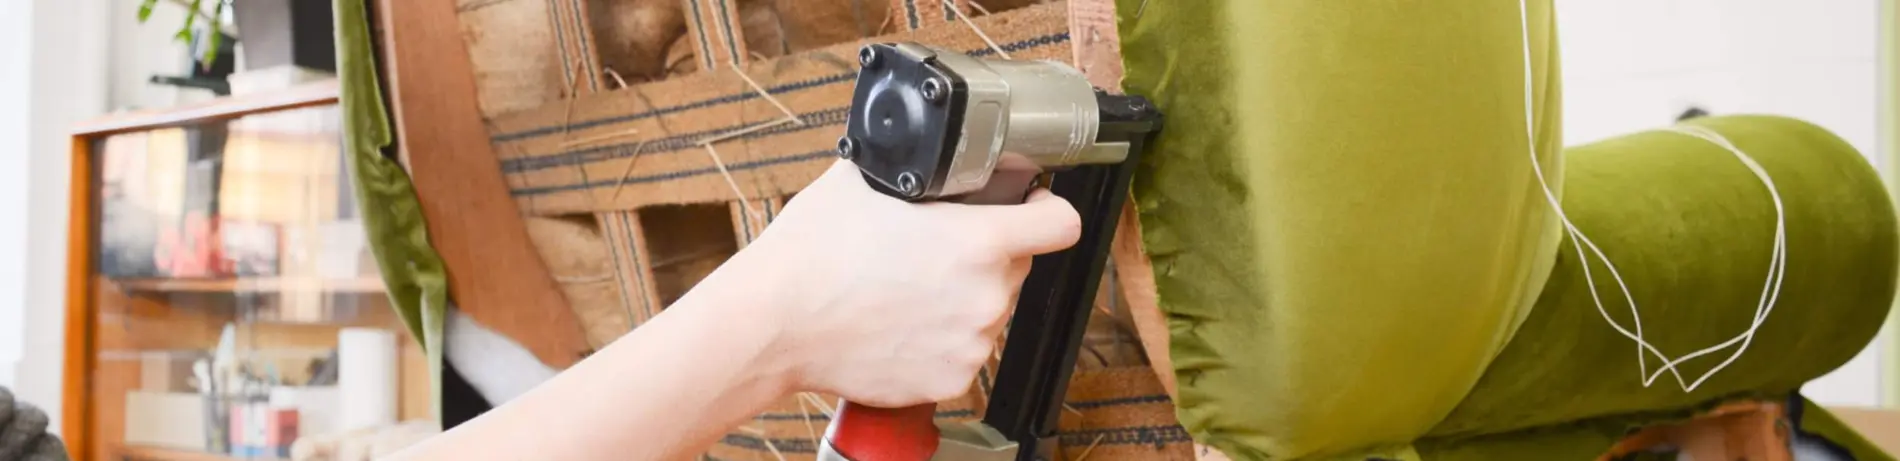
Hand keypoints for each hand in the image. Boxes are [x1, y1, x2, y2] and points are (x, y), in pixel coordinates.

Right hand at [738, 160, 1080, 406]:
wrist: (774, 322)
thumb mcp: (867, 180)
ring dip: (962, 299)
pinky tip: (899, 323)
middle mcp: (985, 297)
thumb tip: (937, 155)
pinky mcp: (949, 380)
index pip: (1062, 224)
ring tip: (908, 290)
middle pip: (1017, 266)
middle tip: (937, 250)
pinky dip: (940, 339)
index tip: (1032, 207)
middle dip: (988, 255)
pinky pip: (962, 351)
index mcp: (979, 242)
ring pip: (988, 310)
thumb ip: (919, 168)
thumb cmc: (813, 253)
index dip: (1048, 209)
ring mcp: (969, 343)